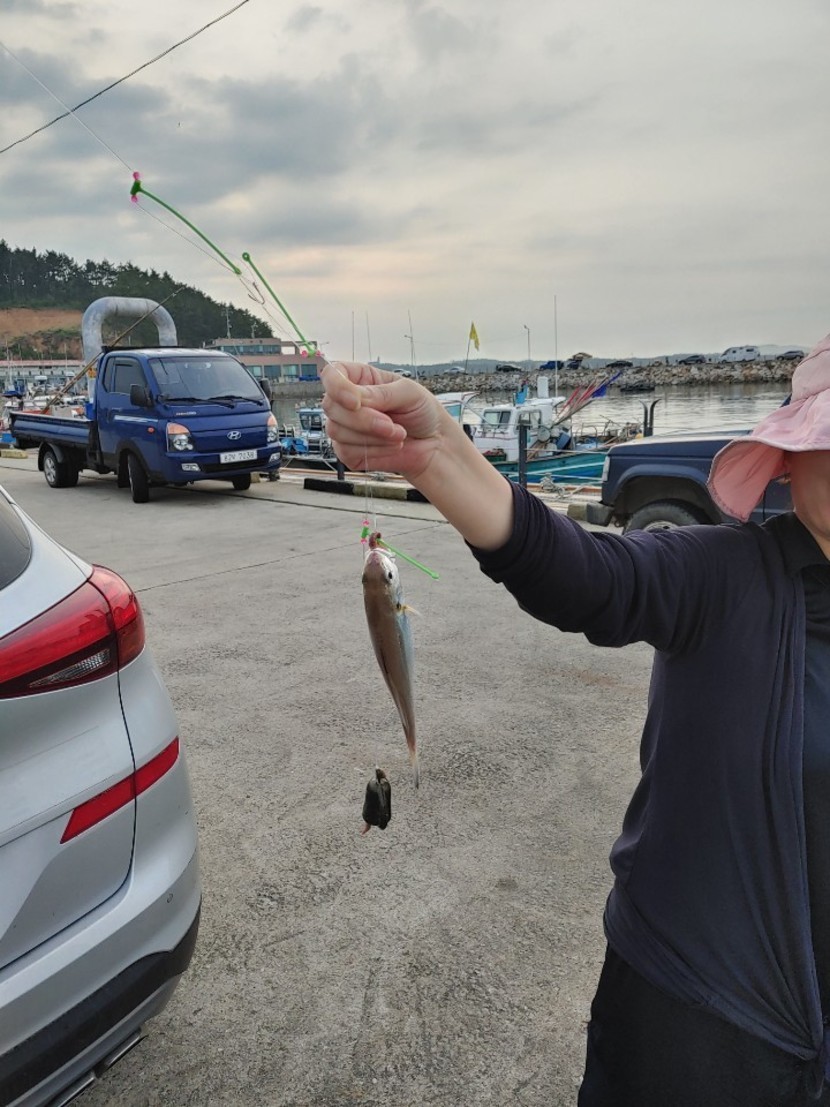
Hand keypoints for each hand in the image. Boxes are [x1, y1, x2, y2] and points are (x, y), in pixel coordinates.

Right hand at [321, 362, 452, 480]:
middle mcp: (348, 403)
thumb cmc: (423, 412)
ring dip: (372, 437)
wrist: (434, 444)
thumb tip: (356, 398)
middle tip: (391, 425)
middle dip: (364, 420)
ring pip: (336, 431)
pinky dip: (373, 451)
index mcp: (360, 379)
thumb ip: (382, 393)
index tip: (355, 402)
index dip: (337, 387)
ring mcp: (346, 428)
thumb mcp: (409, 393)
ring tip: (398, 435)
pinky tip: (390, 447)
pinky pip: (346, 453)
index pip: (331, 375)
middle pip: (331, 407)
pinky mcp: (349, 452)